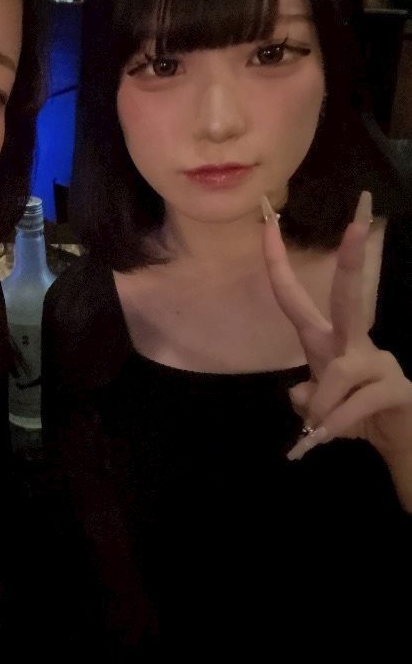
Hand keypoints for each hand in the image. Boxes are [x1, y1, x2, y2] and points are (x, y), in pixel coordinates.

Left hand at [261, 192, 411, 466]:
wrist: (397, 444)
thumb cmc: (354, 417)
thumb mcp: (317, 408)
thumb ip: (305, 396)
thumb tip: (301, 393)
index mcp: (327, 339)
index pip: (295, 298)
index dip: (278, 265)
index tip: (267, 225)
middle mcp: (354, 342)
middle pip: (348, 295)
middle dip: (352, 259)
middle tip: (358, 219)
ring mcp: (380, 362)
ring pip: (340, 371)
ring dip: (321, 406)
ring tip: (315, 430)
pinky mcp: (396, 387)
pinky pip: (355, 403)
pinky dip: (334, 425)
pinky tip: (326, 436)